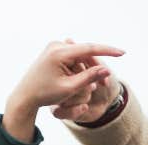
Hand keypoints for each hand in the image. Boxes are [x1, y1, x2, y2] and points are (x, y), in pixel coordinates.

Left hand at [2, 41, 123, 141]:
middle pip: (85, 52)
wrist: (25, 96)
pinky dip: (80, 68)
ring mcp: (54, 47)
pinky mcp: (53, 51)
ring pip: (80, 55)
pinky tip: (85, 79)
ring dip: (89, 69)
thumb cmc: (45, 94)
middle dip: (97, 67)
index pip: (89, 48)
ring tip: (96, 86)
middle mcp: (56, 45)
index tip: (122, 53)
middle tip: (107, 83)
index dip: (107, 51)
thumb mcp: (69, 88)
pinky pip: (73, 57)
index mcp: (59, 53)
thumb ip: (88, 78)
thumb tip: (106, 70)